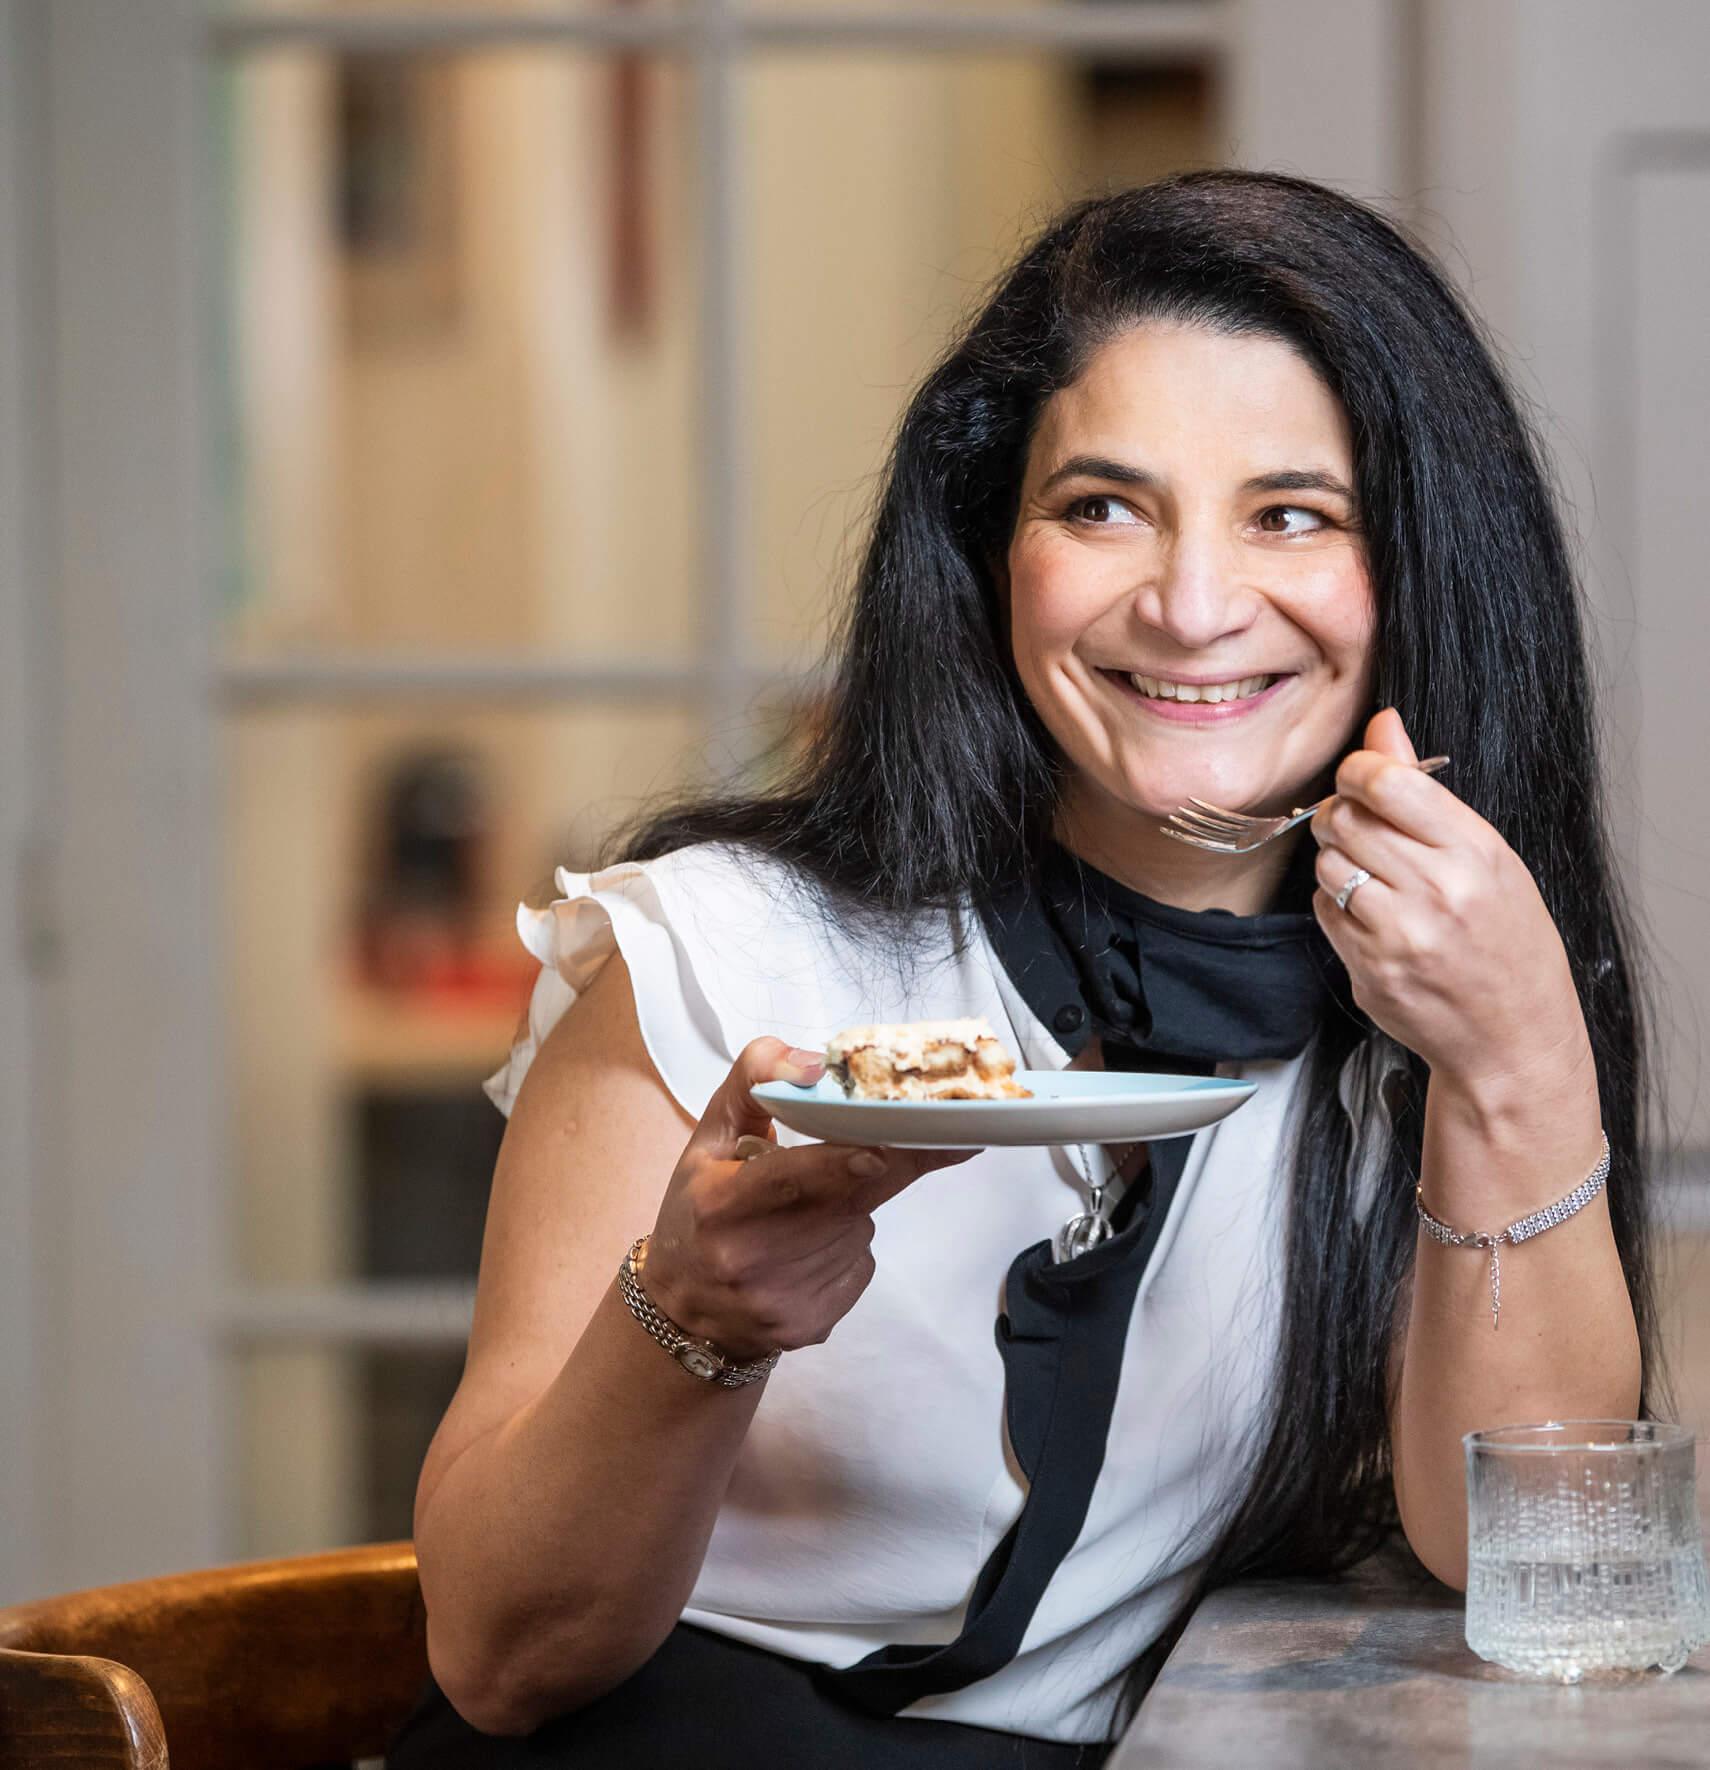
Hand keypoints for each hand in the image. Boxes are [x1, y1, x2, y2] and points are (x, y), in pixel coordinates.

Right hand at [641, 1038, 975, 1360]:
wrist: (686, 1312)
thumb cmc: (699, 1211)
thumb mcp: (707, 1139)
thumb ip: (755, 1082)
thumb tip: (816, 1064)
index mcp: (720, 1205)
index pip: (790, 1180)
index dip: (840, 1163)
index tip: (883, 1149)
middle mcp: (749, 1259)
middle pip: (845, 1201)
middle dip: (887, 1162)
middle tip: (930, 1133)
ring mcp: (784, 1300)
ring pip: (859, 1229)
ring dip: (850, 1208)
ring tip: (803, 1213)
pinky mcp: (812, 1326)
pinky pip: (860, 1265)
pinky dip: (847, 1248)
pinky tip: (808, 1251)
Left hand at [1308, 709, 1591, 1102]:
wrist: (1513, 1037)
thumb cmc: (1508, 943)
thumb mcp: (1489, 857)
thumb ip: (1425, 792)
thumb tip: (1384, 725)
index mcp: (1475, 852)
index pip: (1389, 781)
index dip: (1358, 770)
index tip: (1359, 778)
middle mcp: (1437, 891)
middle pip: (1346, 819)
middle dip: (1340, 814)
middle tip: (1359, 826)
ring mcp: (1399, 935)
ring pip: (1327, 863)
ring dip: (1337, 860)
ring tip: (1372, 876)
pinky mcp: (1369, 969)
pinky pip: (1324, 910)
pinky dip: (1335, 902)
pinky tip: (1370, 914)